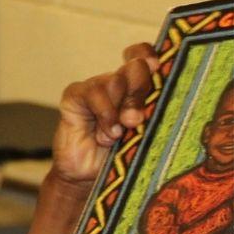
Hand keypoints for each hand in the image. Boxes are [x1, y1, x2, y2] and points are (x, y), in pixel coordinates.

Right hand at [50, 43, 158, 188]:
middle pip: (134, 67)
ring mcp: (94, 88)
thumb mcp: (146, 131)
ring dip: (119, 110)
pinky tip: (105, 134)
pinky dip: (103, 114)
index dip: (149, 56)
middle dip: (139, 92)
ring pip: (114, 81)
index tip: (157, 68)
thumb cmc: (124, 156)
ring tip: (118, 134)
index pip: (143, 55)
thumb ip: (151, 108)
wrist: (91, 178)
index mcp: (137, 86)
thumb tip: (159, 89)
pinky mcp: (74, 97)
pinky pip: (92, 94)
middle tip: (136, 120)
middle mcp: (116, 83)